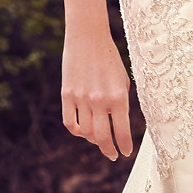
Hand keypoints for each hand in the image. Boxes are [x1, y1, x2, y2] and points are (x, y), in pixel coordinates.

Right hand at [61, 30, 132, 160]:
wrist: (88, 37)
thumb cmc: (110, 58)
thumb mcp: (123, 81)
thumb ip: (121, 104)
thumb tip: (118, 125)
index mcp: (118, 97)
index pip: (122, 132)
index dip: (125, 146)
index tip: (125, 152)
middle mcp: (100, 100)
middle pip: (102, 138)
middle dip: (109, 150)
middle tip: (113, 155)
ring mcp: (81, 98)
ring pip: (86, 132)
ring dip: (93, 141)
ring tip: (99, 140)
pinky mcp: (67, 95)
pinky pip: (70, 122)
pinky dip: (76, 131)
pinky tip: (82, 131)